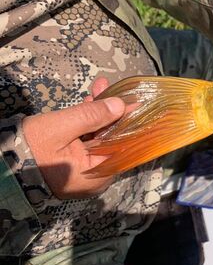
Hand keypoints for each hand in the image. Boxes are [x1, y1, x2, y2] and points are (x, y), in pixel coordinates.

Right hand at [22, 78, 125, 198]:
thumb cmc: (29, 149)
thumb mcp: (60, 128)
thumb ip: (92, 116)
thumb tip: (121, 105)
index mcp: (96, 175)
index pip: (122, 146)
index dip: (127, 120)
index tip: (131, 99)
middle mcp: (94, 177)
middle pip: (110, 140)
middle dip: (110, 111)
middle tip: (109, 87)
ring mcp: (83, 171)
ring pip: (98, 137)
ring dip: (98, 113)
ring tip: (100, 88)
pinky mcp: (72, 163)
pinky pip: (86, 141)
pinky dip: (87, 122)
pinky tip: (90, 101)